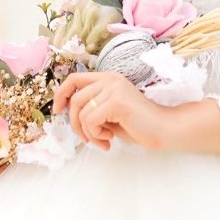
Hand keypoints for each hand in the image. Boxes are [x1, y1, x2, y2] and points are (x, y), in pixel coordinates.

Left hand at [52, 71, 175, 150]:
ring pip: (82, 113)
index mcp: (108, 78)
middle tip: (89, 139)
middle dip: (76, 125)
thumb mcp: (109, 112)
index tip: (58, 111)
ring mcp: (114, 88)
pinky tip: (110, 139)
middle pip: (75, 100)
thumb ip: (92, 106)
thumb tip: (67, 111)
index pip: (74, 78)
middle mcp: (110, 79)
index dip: (61, 94)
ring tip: (103, 140)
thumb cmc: (137, 124)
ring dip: (88, 134)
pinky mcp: (117, 101)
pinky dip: (96, 135)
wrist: (162, 128)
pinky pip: (91, 121)